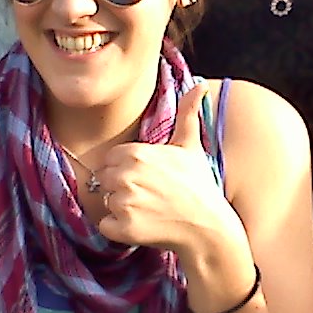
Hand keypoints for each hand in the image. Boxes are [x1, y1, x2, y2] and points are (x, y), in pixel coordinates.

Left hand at [93, 86, 248, 264]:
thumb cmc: (199, 185)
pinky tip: (143, 225)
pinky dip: (119, 229)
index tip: (147, 178)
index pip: (111, 159)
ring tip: (149, 210)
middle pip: (105, 179)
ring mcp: (124, 203)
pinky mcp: (124, 228)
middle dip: (121, 187)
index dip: (127, 169)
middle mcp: (126, 176)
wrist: (208, 226)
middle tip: (149, 195)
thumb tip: (200, 83)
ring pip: (105, 202)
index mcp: (136, 153)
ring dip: (122, 208)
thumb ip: (187, 113)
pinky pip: (105, 225)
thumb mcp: (191, 146)